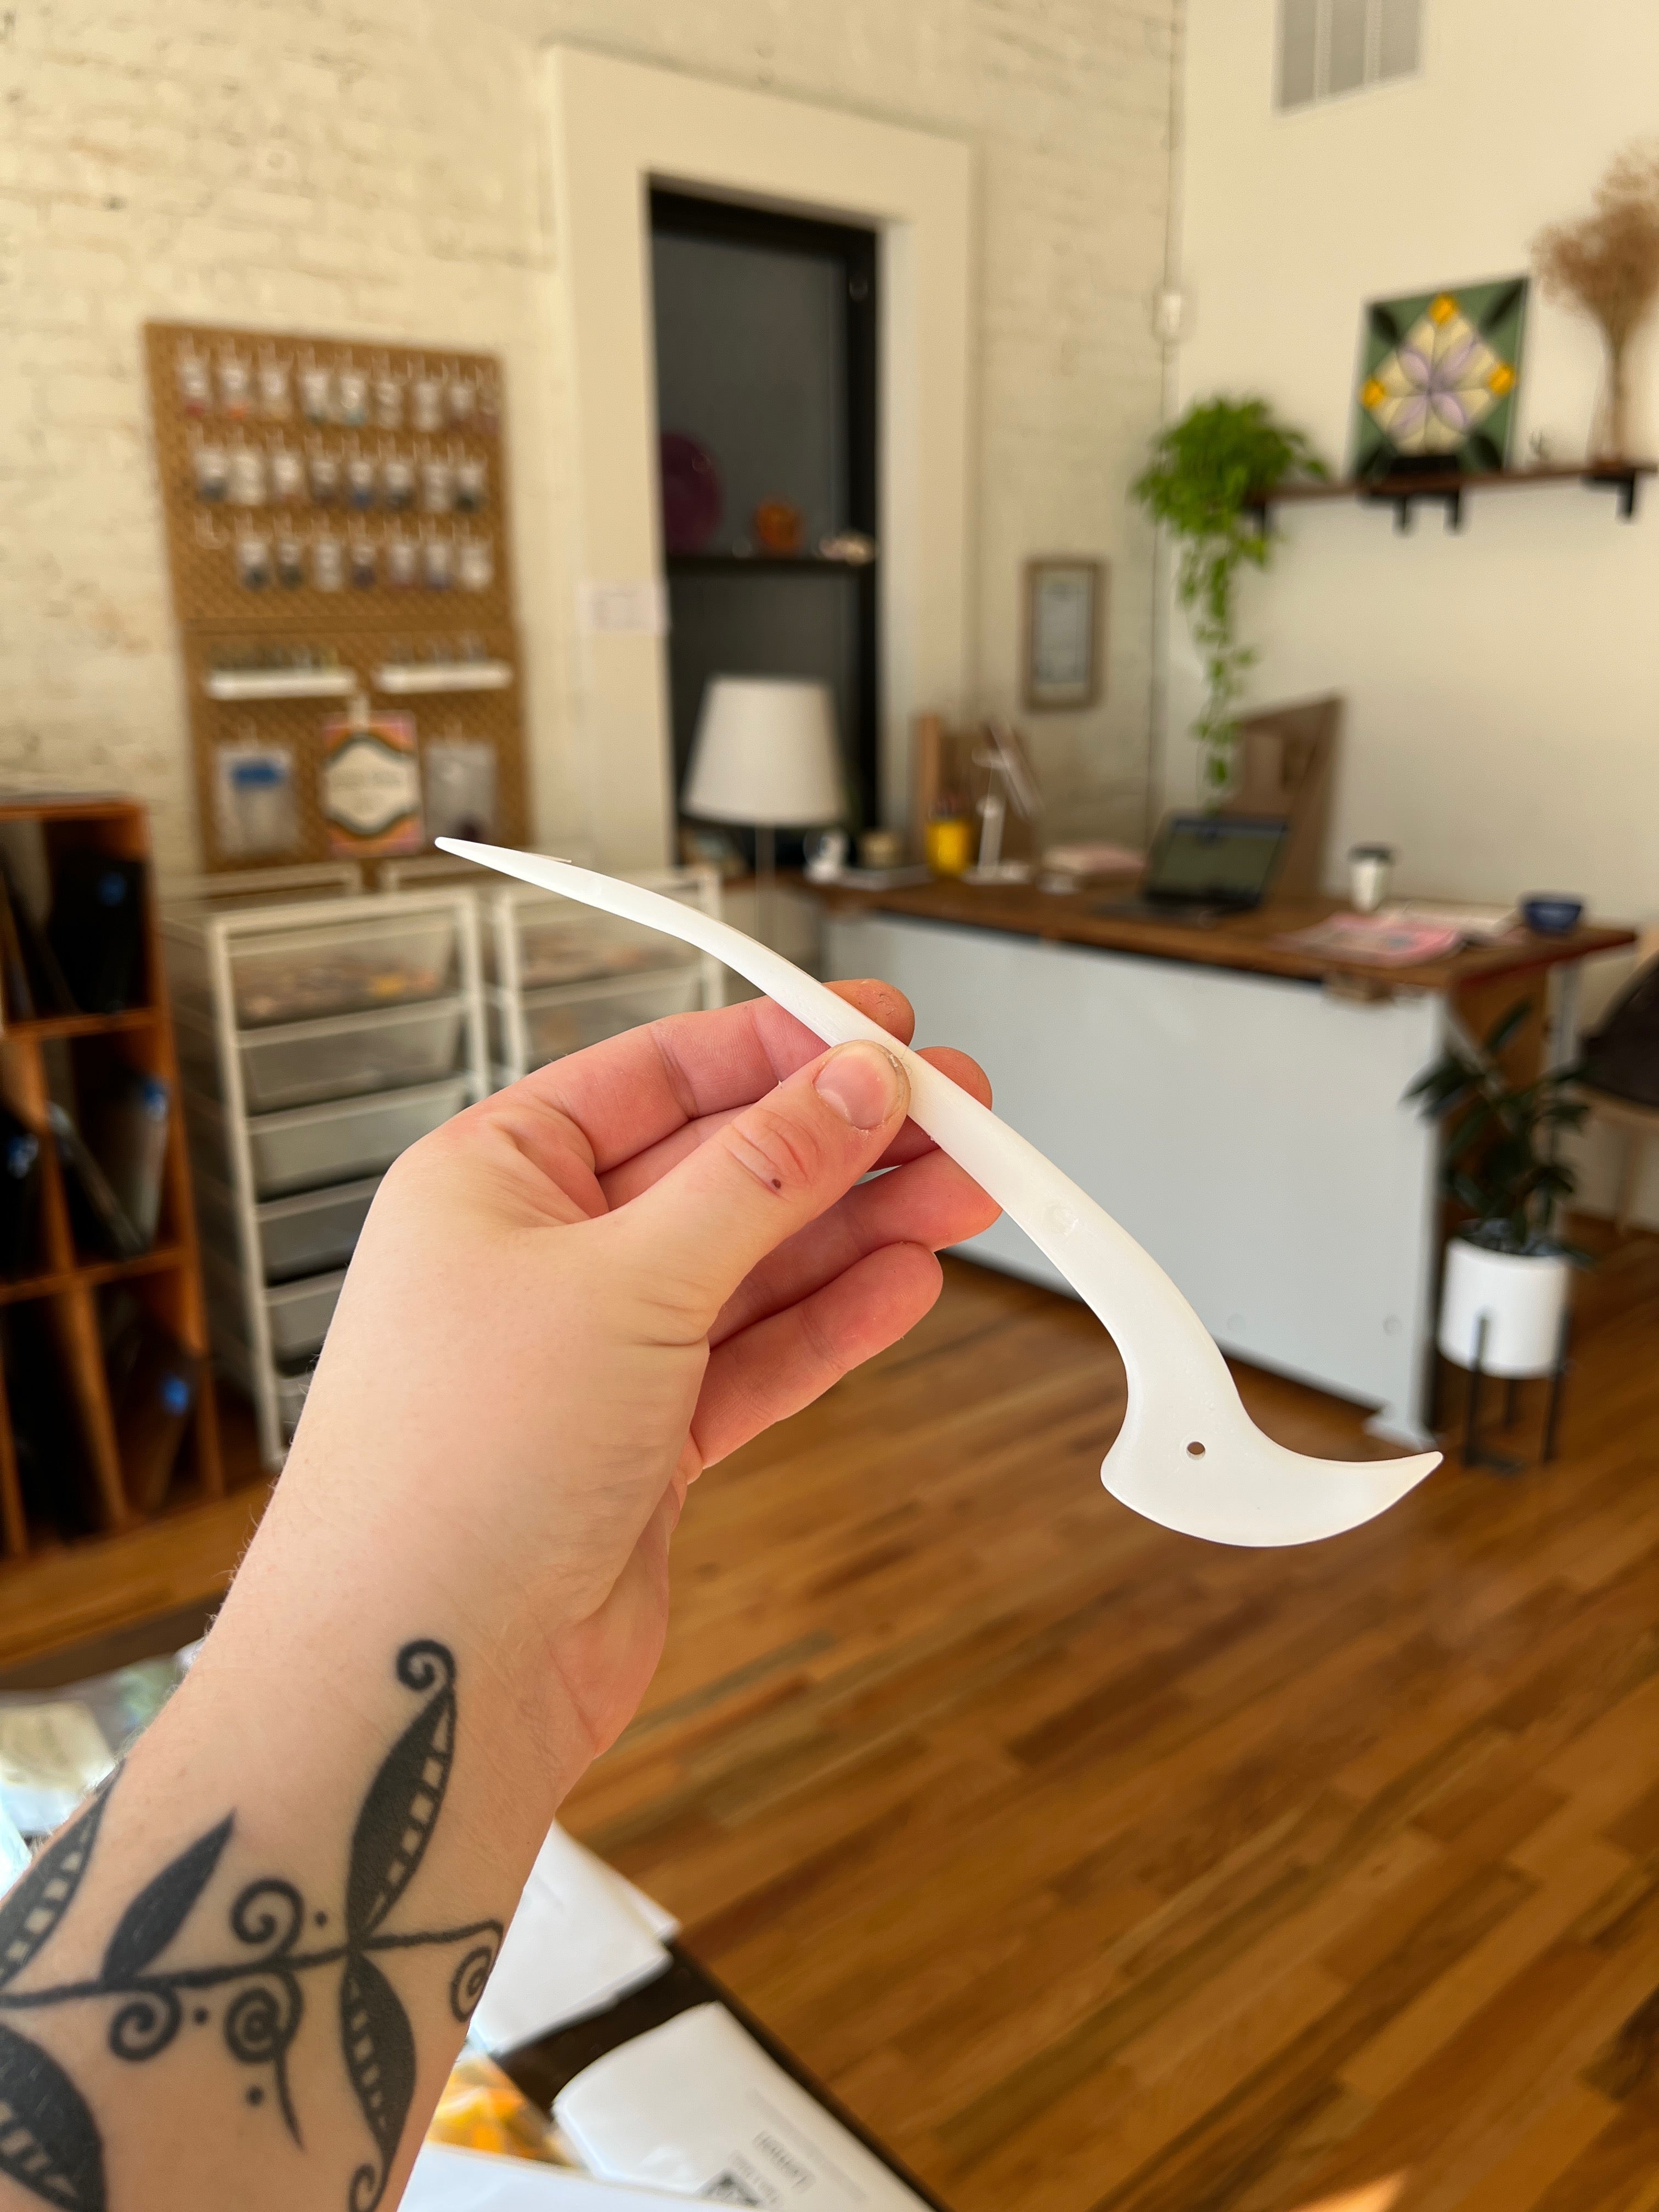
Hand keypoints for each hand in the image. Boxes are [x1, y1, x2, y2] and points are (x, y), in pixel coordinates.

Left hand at [250, 984, 995, 1799]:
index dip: (776, 1046)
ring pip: (754, 1265)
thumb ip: (757, 1178)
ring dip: (859, 1229)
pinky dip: (833, 1322)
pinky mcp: (647, 1442)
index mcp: (494, 1178)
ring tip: (967, 1192)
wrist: (426, 1675)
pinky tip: (906, 1282)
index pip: (656, 1073)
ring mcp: (598, 1352)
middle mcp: (541, 1256)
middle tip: (959, 1115)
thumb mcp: (624, 1282)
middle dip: (842, 1142)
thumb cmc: (459, 1467)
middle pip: (721, 1167)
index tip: (880, 1029)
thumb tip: (853, 1083)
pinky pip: (758, 1356)